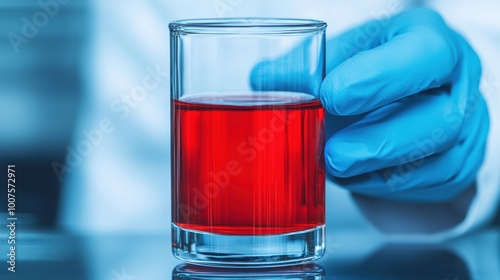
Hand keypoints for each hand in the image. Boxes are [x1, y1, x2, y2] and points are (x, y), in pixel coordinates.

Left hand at [253, 8, 488, 201]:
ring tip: (336, 167)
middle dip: (379, 142)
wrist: (417, 90)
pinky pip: (429, 185)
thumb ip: (308, 66)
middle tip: (332, 154)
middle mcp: (458, 86)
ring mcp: (465, 129)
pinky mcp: (456, 164)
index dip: (378, 78)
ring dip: (379, 171)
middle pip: (438, 119)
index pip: (423, 56)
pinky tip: (357, 177)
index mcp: (432, 42)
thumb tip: (263, 81)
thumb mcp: (349, 52)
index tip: (331, 96)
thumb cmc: (379, 65)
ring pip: (437, 160)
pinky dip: (387, 187)